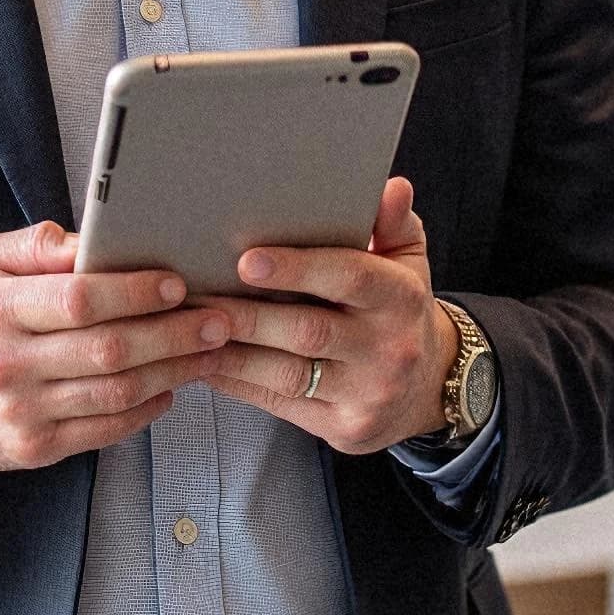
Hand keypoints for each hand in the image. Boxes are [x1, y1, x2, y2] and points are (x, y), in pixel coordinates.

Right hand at [0, 221, 229, 470]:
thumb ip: (37, 246)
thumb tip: (89, 240)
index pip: (79, 300)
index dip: (134, 292)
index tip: (176, 284)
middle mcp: (7, 363)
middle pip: (108, 350)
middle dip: (173, 334)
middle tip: (218, 319)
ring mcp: (21, 412)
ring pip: (115, 393)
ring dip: (173, 372)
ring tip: (208, 351)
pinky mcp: (34, 449)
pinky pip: (105, 430)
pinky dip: (146, 410)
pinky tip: (170, 387)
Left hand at [193, 177, 458, 454]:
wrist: (425, 389)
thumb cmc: (398, 310)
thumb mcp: (408, 262)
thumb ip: (392, 223)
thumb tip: (389, 187)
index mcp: (401, 299)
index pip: (350, 277)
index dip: (298, 268)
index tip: (247, 260)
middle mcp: (388, 349)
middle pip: (308, 330)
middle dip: (248, 314)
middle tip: (197, 296)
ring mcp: (366, 394)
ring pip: (287, 374)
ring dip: (232, 351)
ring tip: (188, 328)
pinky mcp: (344, 427)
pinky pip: (279, 403)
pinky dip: (237, 382)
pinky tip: (204, 360)